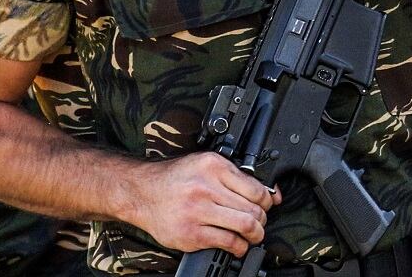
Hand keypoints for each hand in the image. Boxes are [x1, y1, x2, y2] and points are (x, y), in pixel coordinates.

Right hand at [126, 152, 279, 257]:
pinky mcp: (191, 233)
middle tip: (260, 222)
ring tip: (253, 235)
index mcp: (213, 166)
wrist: (142, 192)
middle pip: (252, 208)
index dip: (267, 201)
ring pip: (244, 225)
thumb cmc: (175, 178)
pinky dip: (239, 247)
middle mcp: (206, 187)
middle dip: (262, 219)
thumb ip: (235, 176)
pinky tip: (237, 245)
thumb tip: (270, 194)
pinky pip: (227, 242)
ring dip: (255, 234)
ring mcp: (197, 211)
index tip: (267, 206)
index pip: (256, 188)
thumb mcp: (205, 165)